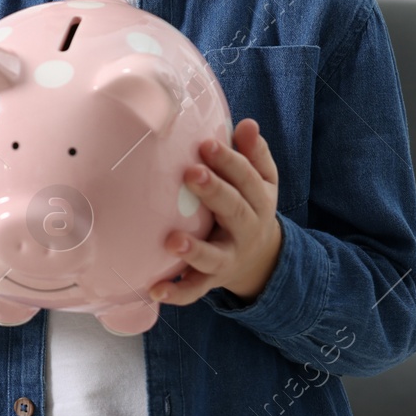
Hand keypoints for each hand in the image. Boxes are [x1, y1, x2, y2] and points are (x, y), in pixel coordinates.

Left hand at [150, 117, 282, 305]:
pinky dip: (177, 292)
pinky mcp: (212, 280)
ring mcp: (229, 257)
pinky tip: (155, 289)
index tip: (206, 144)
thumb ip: (253, 154)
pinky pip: (195, 289)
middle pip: (234, 211)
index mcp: (259, 200)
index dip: (229, 161)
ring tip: (172, 241)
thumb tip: (247, 124)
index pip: (247, 178)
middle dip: (215, 192)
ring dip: (194, 250)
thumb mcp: (261, 181)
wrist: (261, 259)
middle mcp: (247, 229)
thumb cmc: (249, 205)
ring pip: (214, 256)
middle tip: (191, 173)